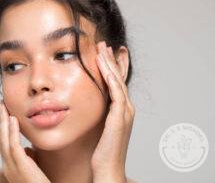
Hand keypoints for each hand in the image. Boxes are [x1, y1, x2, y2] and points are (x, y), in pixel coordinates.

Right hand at [0, 100, 50, 182]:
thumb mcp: (31, 169)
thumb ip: (27, 158)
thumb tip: (27, 149)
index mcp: (9, 165)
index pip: (3, 142)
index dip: (3, 127)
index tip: (5, 114)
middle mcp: (7, 164)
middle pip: (0, 138)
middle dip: (0, 120)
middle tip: (1, 105)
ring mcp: (11, 165)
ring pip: (4, 139)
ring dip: (4, 121)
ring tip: (4, 107)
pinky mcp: (20, 165)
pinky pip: (13, 144)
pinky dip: (12, 131)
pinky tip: (13, 119)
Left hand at [91, 42, 134, 182]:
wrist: (109, 168)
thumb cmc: (103, 152)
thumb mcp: (101, 129)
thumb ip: (99, 116)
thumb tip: (89, 108)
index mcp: (121, 111)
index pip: (116, 84)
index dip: (111, 68)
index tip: (103, 55)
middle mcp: (126, 109)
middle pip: (119, 79)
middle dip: (112, 61)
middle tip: (105, 45)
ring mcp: (124, 113)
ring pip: (118, 82)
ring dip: (110, 64)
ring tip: (103, 48)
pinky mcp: (119, 117)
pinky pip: (115, 92)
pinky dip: (110, 77)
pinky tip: (104, 66)